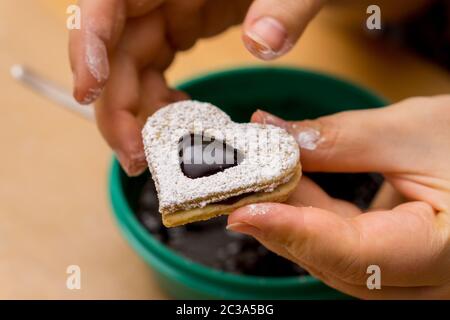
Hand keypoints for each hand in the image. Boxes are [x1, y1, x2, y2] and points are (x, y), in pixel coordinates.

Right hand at [69, 0, 324, 174]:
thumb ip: (285, 5)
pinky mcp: (181, 26)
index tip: (90, 91)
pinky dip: (162, 103)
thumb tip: (261, 44)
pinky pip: (156, 68)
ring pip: (133, 65)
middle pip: (117, 46)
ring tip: (158, 156)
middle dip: (117, 104)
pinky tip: (181, 128)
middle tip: (135, 156)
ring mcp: (169, 9)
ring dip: (139, 114)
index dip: (91, 42)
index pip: (112, 0)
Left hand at [227, 95, 449, 298]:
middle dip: (285, 222)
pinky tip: (297, 184)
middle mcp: (430, 279)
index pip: (356, 255)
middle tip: (245, 186)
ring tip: (269, 175)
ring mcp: (414, 275)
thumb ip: (341, 140)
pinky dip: (315, 216)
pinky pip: (345, 247)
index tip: (246, 211)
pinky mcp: (398, 260)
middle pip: (337, 263)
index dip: (295, 232)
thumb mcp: (415, 131)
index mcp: (446, 252)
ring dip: (296, 216)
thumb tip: (277, 137)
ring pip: (336, 259)